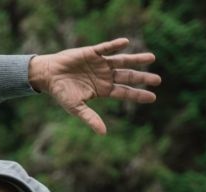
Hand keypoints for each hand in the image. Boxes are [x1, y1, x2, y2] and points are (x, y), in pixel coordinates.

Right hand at [28, 37, 159, 134]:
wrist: (48, 76)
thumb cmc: (61, 93)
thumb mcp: (76, 108)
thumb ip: (90, 118)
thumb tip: (103, 133)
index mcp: (103, 89)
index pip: (124, 92)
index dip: (138, 95)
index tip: (153, 97)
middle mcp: (105, 76)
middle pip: (128, 76)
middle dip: (142, 78)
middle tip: (158, 80)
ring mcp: (100, 63)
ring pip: (122, 61)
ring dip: (136, 59)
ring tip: (152, 58)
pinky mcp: (92, 52)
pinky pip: (106, 48)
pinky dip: (115, 45)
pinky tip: (125, 43)